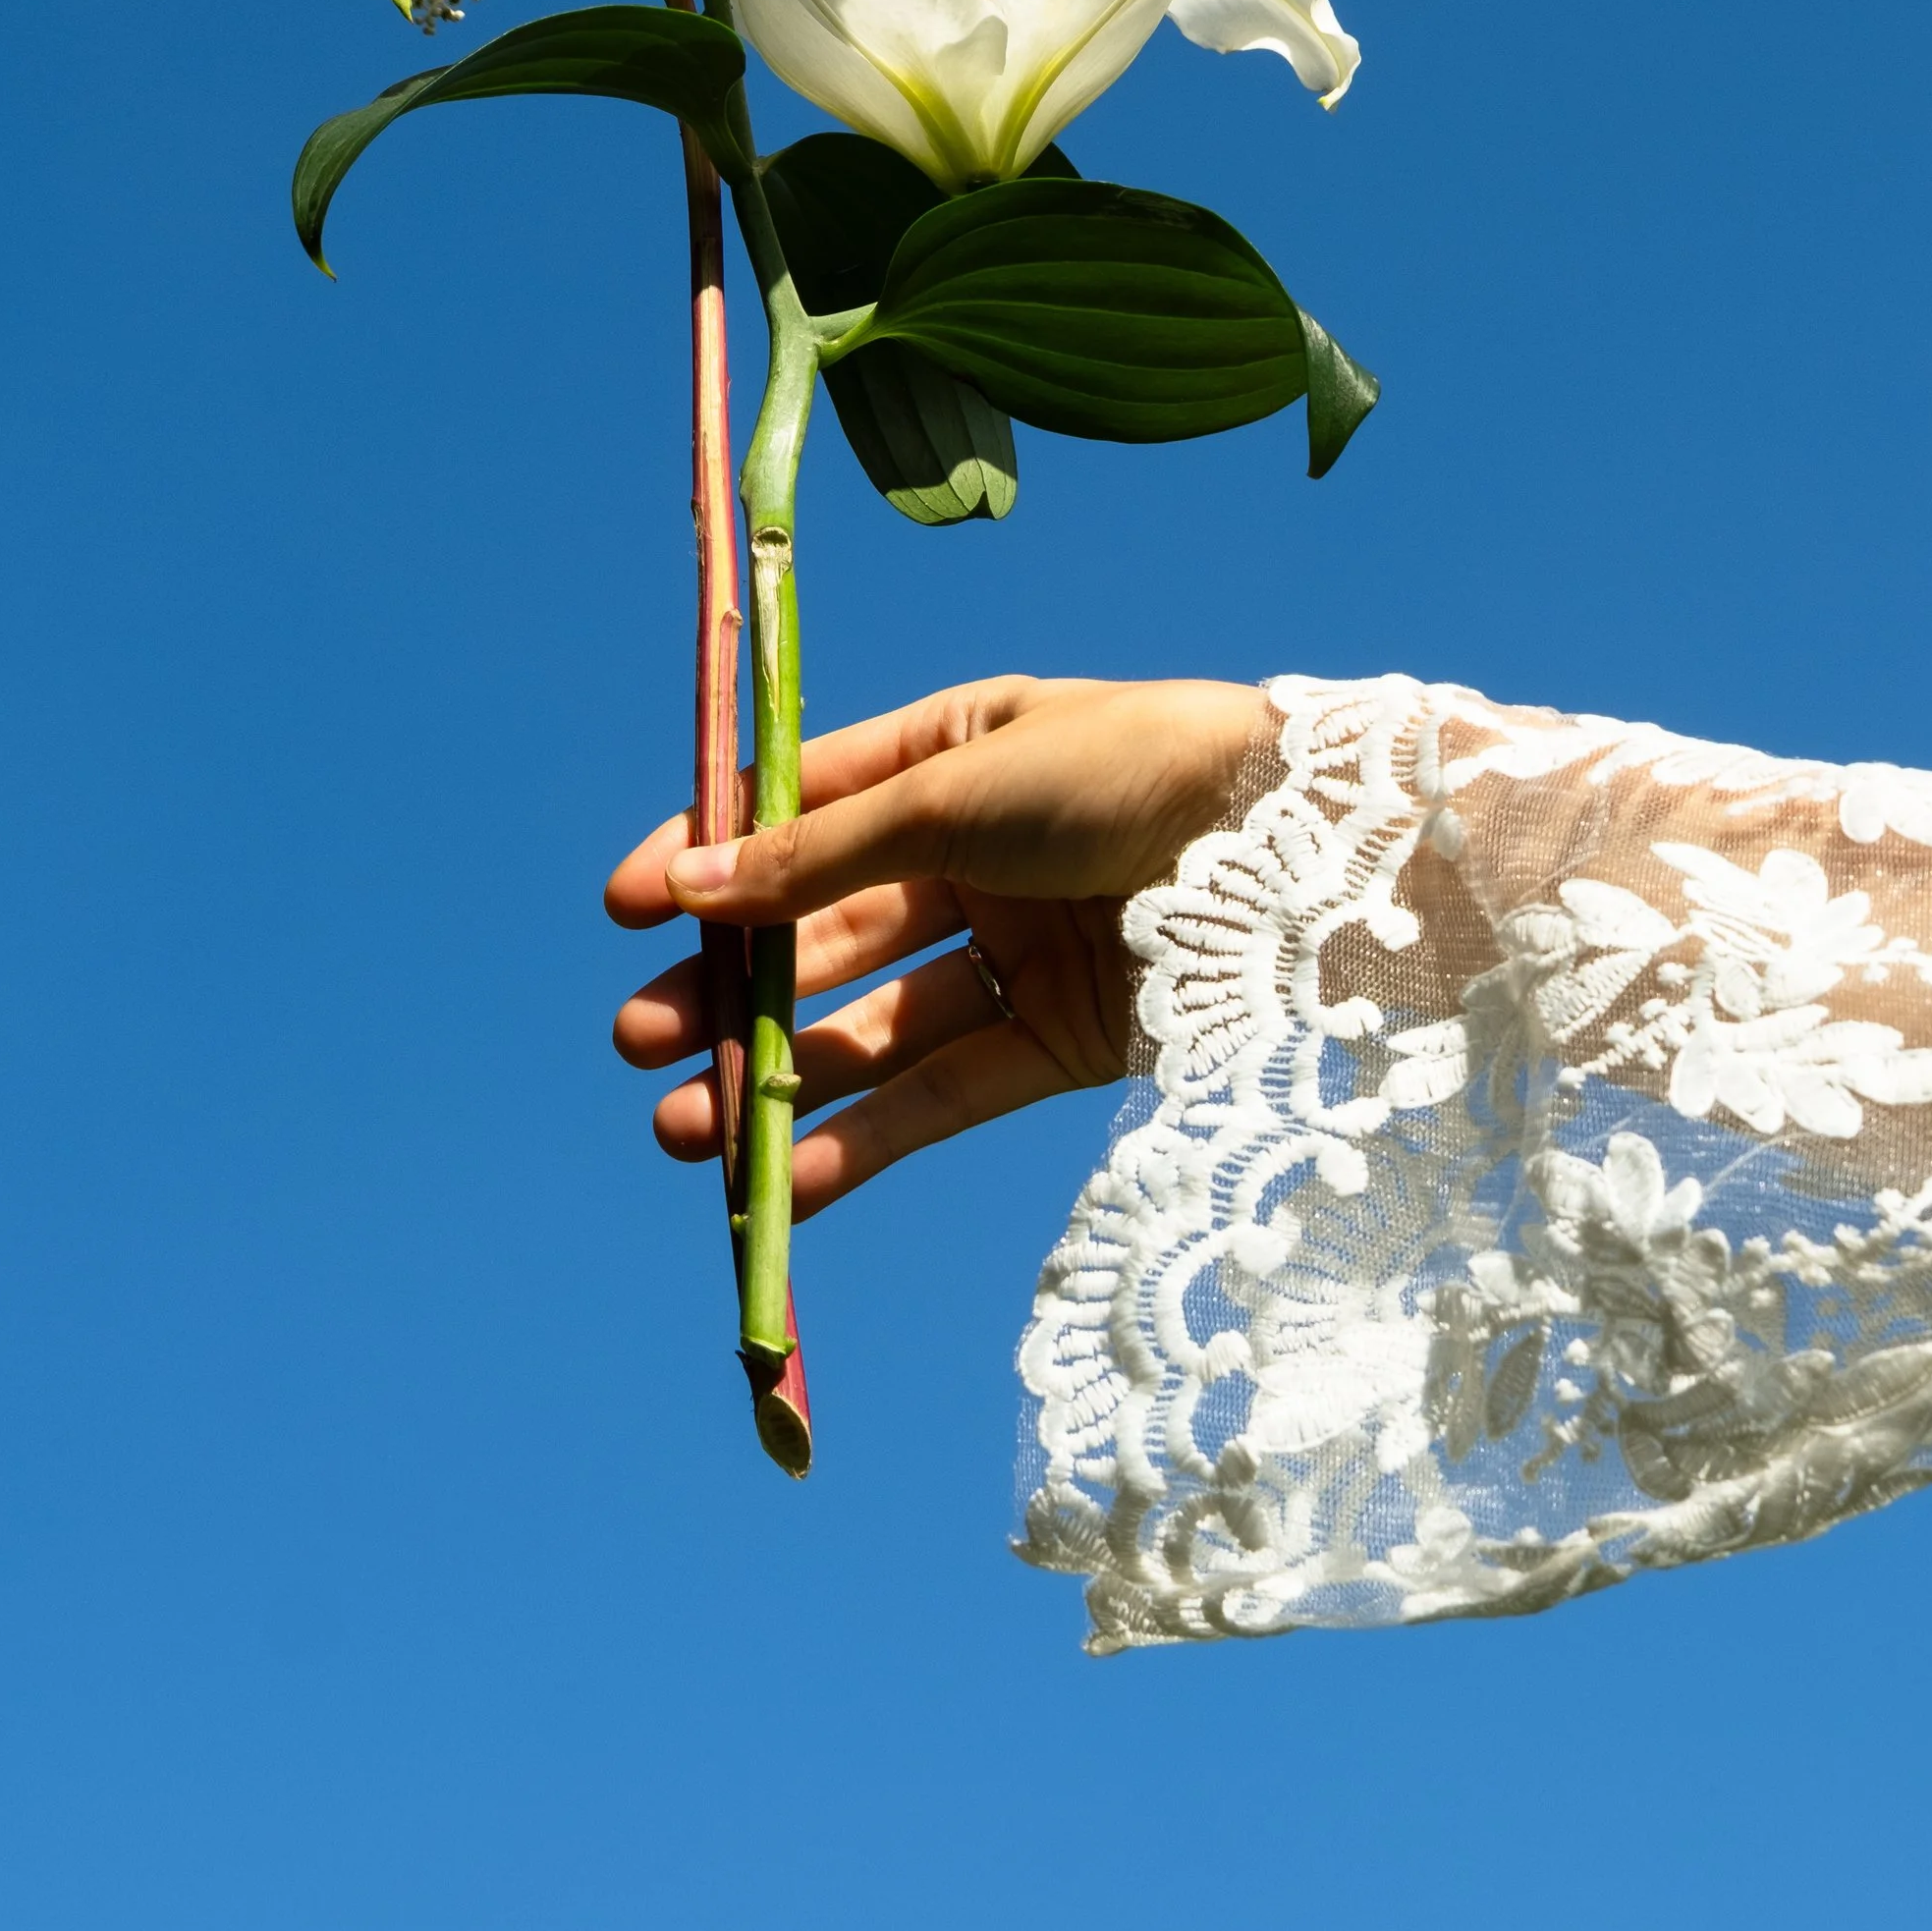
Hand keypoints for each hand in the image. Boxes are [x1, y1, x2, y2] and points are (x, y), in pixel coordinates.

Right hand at [606, 674, 1269, 1216]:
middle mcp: (978, 852)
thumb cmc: (1129, 774)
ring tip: (684, 1130)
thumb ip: (821, 856)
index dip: (717, 858)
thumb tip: (684, 886)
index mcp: (953, 754)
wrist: (1305, 856)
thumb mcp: (956, 792)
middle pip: (828, 929)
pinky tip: (789, 1176)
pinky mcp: (1064, 1043)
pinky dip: (868, 1137)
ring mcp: (1020, 951)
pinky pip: (944, 1092)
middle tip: (640, 1041)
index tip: (626, 910)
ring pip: (874, 1023)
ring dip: (779, 1076)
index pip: (806, 810)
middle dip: (732, 987)